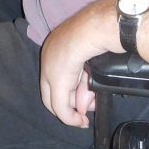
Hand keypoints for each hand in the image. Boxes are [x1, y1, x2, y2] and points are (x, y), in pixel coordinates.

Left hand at [39, 0, 119, 126]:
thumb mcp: (91, 62)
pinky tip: (80, 122)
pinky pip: (59, 105)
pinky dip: (69, 117)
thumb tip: (82, 105)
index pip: (54, 77)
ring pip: (55, 100)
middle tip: (83, 118)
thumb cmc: (100, 34)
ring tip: (87, 113)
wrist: (98, 26)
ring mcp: (49, 67)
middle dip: (69, 107)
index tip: (79, 107)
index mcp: (55, 46)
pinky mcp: (56, 78)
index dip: (67, 94)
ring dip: (73, 111)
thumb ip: (84, 81)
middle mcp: (48, 56)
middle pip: (52, 92)